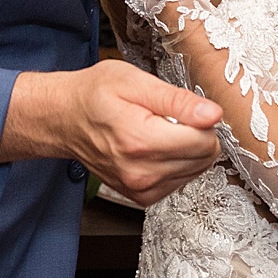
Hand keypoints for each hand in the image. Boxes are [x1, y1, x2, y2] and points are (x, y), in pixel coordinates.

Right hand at [0, 61, 222, 204]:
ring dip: (186, 149)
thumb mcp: (134, 81)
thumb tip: (213, 114)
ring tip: (157, 131)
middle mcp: (141, 172)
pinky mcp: (141, 196)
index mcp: (140, 141)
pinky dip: (175, 162)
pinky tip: (155, 147)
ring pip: (196, 170)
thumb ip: (177, 100)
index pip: (204, 141)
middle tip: (167, 117)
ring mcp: (140, 188)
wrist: (64, 119)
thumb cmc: (94, 95)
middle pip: (204, 158)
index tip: (182, 108)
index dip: (201, 119)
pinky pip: (180, 180)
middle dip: (195, 133)